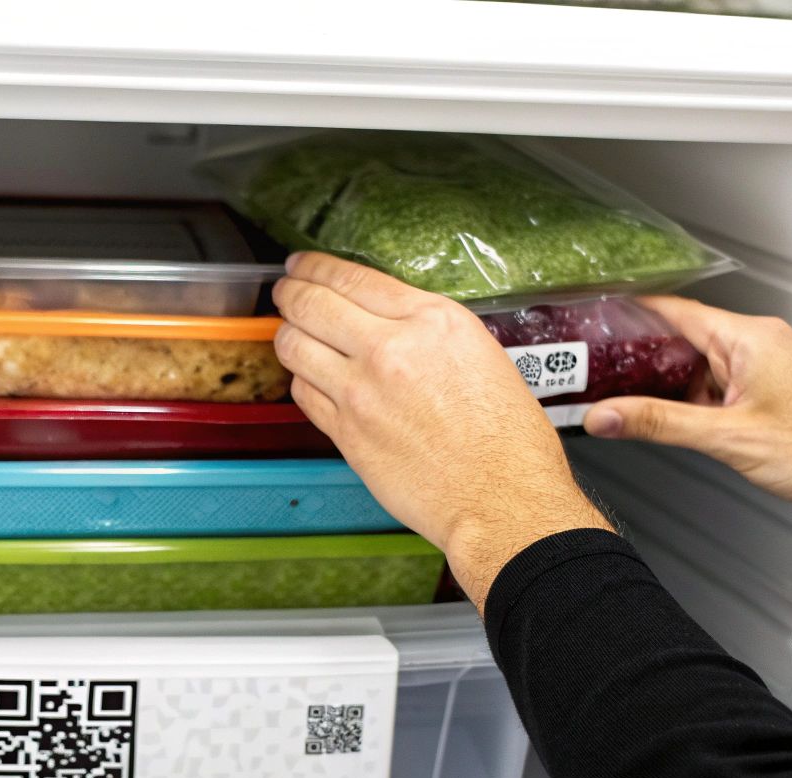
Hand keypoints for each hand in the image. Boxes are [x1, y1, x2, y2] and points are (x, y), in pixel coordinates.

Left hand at [273, 253, 610, 609]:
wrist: (502, 498)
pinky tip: (309, 378)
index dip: (315, 267)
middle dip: (289, 293)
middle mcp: (390, 349)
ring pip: (294, 347)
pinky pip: (303, 394)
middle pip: (310, 305)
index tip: (302, 265)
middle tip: (284, 290)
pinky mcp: (346, 434)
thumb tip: (387, 321)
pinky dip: (301, 380)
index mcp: (432, 321)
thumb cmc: (507, 438)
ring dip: (287, 335)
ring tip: (290, 333)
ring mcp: (361, 393)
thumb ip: (426, 330)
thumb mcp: (481, 354)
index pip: (352, 277)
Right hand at [581, 297, 791, 528]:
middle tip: (600, 376)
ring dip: (673, 388)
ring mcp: (771, 371)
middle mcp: (762, 346)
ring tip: (635, 408)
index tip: (595, 319)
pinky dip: (699, 404)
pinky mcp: (778, 397)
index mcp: (750, 339)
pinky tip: (682, 427)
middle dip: (643, 360)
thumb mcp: (728, 438)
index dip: (630, 312)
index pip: (674, 310)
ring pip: (705, 368)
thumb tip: (607, 416)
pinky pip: (725, 390)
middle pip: (685, 340)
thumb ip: (659, 424)